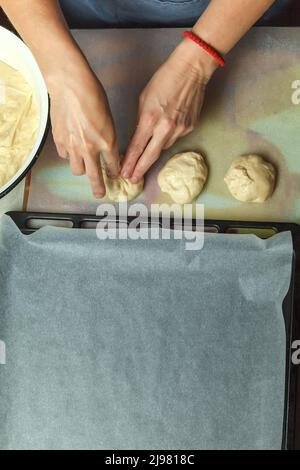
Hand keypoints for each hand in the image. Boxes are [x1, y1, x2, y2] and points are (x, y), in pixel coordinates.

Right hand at [48, 60, 119, 197]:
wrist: (69, 85)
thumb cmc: (92, 94)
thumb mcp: (108, 116)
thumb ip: (107, 135)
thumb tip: (106, 146)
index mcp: (107, 141)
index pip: (113, 164)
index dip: (115, 172)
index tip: (115, 176)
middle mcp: (91, 147)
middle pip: (95, 176)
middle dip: (98, 188)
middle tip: (100, 194)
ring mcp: (74, 146)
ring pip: (77, 170)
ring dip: (82, 171)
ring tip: (83, 169)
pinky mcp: (60, 141)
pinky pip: (65, 156)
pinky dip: (69, 155)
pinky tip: (71, 150)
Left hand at [121, 39, 216, 182]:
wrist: (191, 70)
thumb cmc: (164, 79)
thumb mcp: (143, 99)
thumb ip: (141, 121)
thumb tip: (139, 139)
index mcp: (150, 119)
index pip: (136, 147)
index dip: (129, 162)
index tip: (124, 173)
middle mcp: (166, 128)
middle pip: (150, 156)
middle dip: (139, 169)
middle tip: (132, 179)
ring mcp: (180, 129)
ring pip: (163, 146)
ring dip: (155, 148)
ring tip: (149, 146)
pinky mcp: (190, 128)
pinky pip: (175, 138)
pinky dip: (169, 136)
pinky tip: (168, 126)